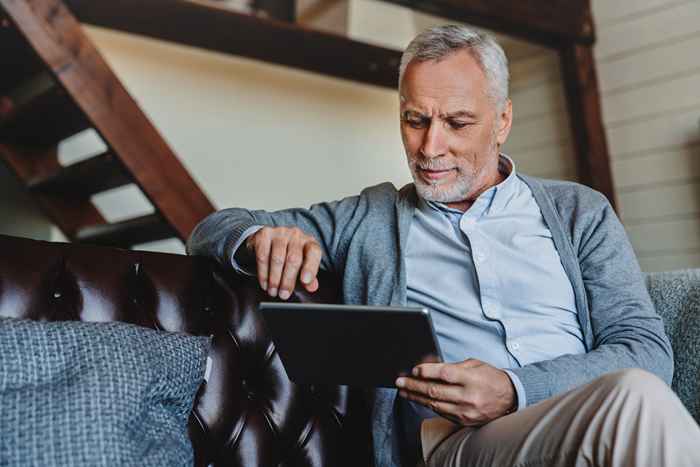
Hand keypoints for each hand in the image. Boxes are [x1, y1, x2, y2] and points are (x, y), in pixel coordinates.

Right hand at [245, 226, 320, 299]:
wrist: (267, 241)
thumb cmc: (288, 255)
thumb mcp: (301, 266)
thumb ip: (308, 277)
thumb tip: (312, 287)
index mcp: (309, 242)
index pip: (314, 252)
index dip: (310, 267)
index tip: (305, 281)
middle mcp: (296, 235)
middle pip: (293, 258)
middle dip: (288, 280)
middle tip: (284, 294)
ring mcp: (280, 233)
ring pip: (277, 258)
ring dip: (274, 278)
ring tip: (273, 291)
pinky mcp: (264, 234)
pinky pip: (263, 255)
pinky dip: (263, 272)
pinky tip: (264, 283)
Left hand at [395, 359, 515, 425]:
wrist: (509, 398)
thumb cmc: (490, 378)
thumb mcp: (475, 365)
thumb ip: (452, 366)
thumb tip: (429, 366)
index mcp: (472, 379)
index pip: (444, 374)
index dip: (427, 371)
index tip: (413, 369)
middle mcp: (468, 396)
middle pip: (435, 390)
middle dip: (414, 385)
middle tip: (400, 381)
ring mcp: (465, 410)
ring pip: (434, 403)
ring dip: (416, 396)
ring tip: (404, 390)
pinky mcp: (464, 420)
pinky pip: (441, 412)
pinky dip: (428, 404)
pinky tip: (418, 398)